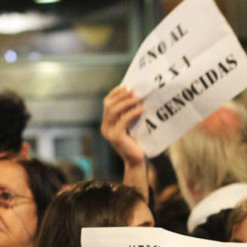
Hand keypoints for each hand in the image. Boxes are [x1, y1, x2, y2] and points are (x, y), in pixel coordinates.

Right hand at [101, 85, 148, 199]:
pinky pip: (122, 120)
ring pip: (113, 110)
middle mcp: (105, 127)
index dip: (116, 92)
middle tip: (133, 90)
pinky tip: (141, 109)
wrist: (137, 160)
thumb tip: (135, 95)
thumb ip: (128, 113)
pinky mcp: (116, 137)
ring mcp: (109, 132)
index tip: (127, 86)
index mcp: (107, 122)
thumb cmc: (137, 142)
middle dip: (121, 95)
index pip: (107, 102)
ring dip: (126, 102)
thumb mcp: (131, 125)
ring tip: (138, 98)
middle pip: (108, 104)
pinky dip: (132, 112)